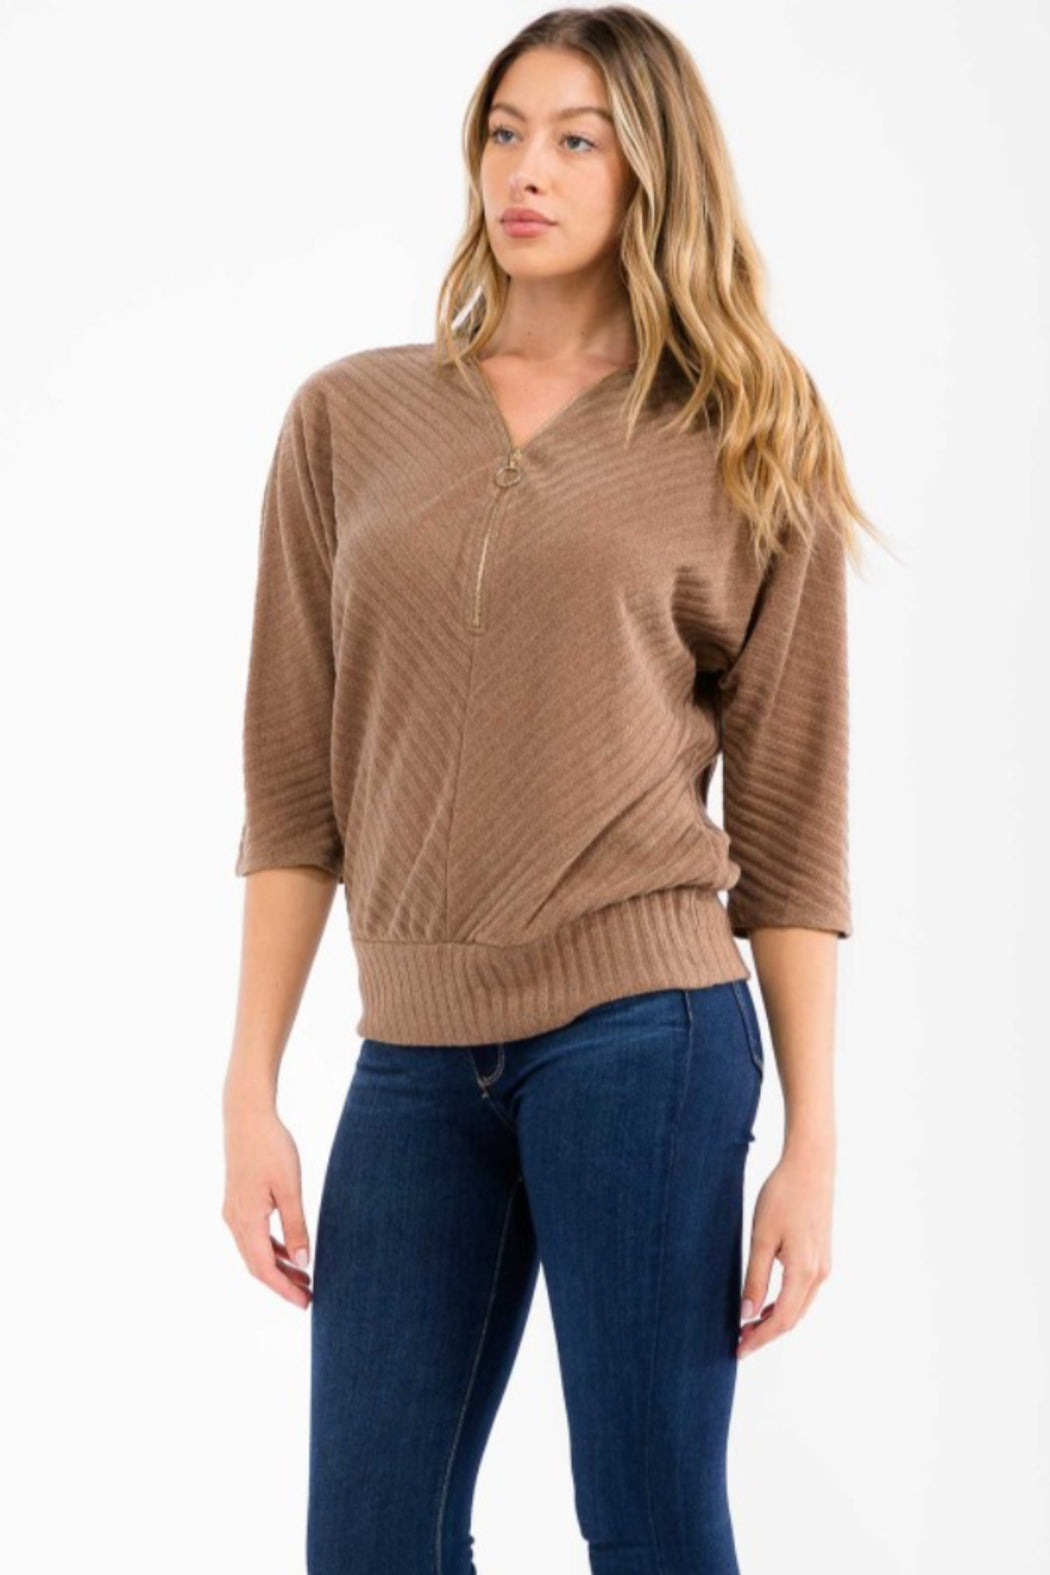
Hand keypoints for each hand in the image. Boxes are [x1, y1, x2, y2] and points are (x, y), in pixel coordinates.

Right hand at [222, 1097, 312, 1308]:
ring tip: (306, 1277)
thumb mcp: (289, 1188)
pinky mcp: (238, 1201)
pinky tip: (291, 1251)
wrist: (246, 1116)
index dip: (284, 1290)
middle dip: (282, 1284)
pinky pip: (253, 1235)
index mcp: (246, 1220)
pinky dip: (272, 1248)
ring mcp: (233, 1211)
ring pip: (255, 1251)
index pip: (264, 1269)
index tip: (306, 1303)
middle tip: (310, 1296)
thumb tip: (303, 1262)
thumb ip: (296, 1226)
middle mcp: (234, 1221)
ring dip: (278, 1267)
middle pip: (257, 1265)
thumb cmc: (271, 1147)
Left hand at [737, 1140, 833, 1357]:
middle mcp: (819, 1274)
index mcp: (804, 1271)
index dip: (760, 1339)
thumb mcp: (762, 1236)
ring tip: (748, 1325)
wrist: (811, 1165)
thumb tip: (747, 1314)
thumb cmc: (783, 1195)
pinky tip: (766, 1302)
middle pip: (792, 1318)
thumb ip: (755, 1277)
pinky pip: (803, 1291)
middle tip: (738, 1341)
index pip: (781, 1320)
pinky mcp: (821, 1255)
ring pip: (799, 1306)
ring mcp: (823, 1265)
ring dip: (775, 1320)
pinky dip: (785, 1303)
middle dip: (766, 1334)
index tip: (738, 1350)